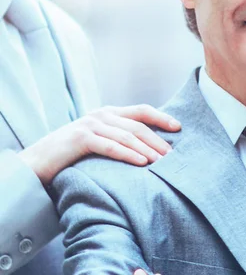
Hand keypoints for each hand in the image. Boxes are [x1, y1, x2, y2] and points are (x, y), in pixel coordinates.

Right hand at [18, 104, 180, 184]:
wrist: (36, 162)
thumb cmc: (72, 155)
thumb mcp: (99, 141)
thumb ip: (119, 138)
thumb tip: (151, 149)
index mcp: (108, 114)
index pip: (141, 111)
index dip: (161, 118)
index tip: (178, 127)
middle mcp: (101, 115)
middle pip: (138, 126)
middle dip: (158, 140)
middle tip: (173, 155)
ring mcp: (90, 125)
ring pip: (127, 136)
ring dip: (148, 149)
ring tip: (162, 161)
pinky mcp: (80, 138)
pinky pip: (110, 146)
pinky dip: (128, 154)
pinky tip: (142, 163)